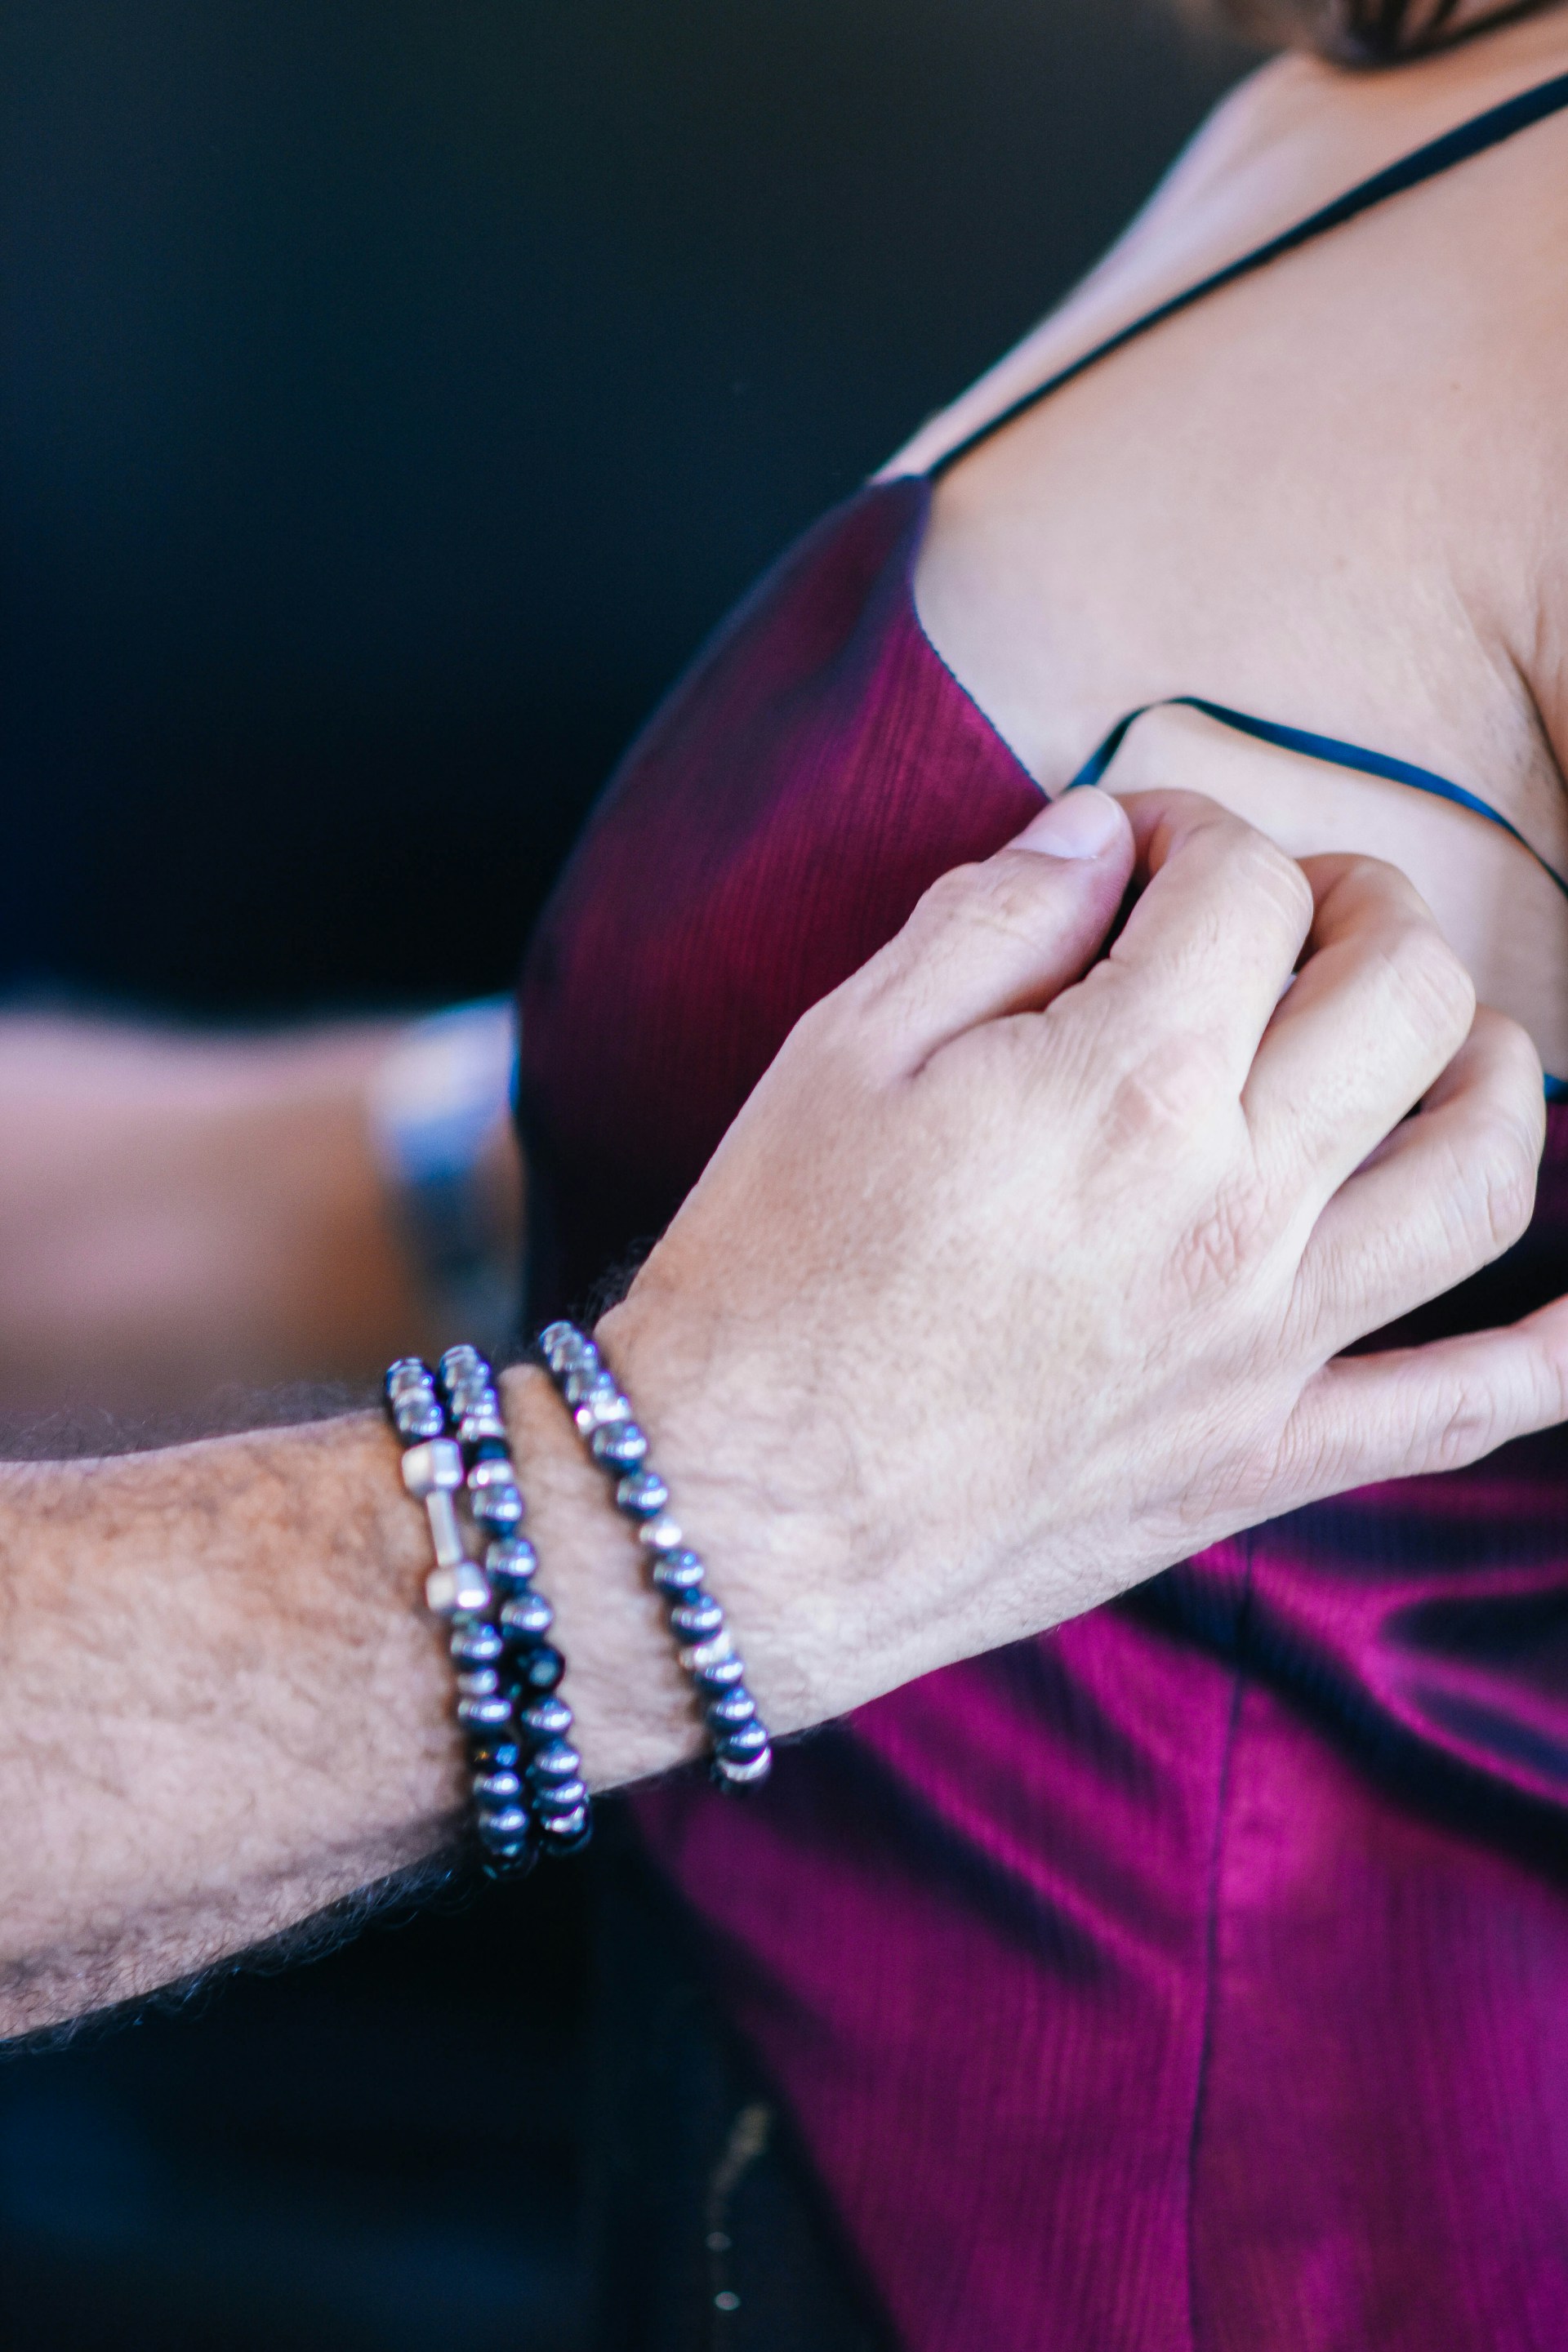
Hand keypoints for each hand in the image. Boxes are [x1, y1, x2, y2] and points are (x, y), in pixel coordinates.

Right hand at [597, 786, 1561, 1736]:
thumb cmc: (770, 1276)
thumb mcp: (840, 1053)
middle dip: (1358, 907)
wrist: (739, 1516)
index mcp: (1130, 1081)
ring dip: (1485, 1067)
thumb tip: (1098, 835)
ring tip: (1427, 1039)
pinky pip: (1464, 1409)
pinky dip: (1552, 1355)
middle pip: (1406, 990)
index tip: (1136, 856)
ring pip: (1482, 1170)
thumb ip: (992, 920)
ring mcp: (1271, 1341)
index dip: (1193, 830)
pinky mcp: (1265, 1457)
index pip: (1244, 885)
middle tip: (1279, 918)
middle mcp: (1239, 1202)